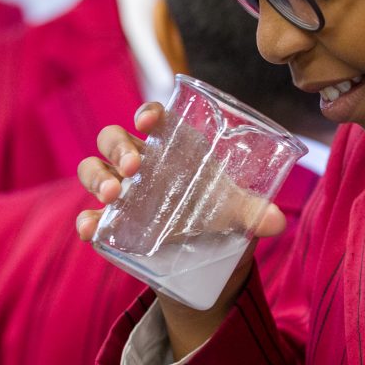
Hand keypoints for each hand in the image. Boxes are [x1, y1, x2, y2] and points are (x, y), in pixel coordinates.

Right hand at [76, 101, 286, 357]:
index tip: (148, 121)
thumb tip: (277, 222)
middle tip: (134, 168)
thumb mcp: (237, 210)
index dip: (148, 113)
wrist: (204, 252)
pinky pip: (89, 215)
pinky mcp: (112, 222)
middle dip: (119, 147)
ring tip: (113, 195)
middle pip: (115, 139)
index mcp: (173, 147)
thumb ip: (256, 212)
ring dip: (97, 177)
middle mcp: (143, 162)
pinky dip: (87, 220)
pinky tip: (92, 228)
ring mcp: (122, 191)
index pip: (154, 118)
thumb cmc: (218, 210)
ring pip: (92, 168)